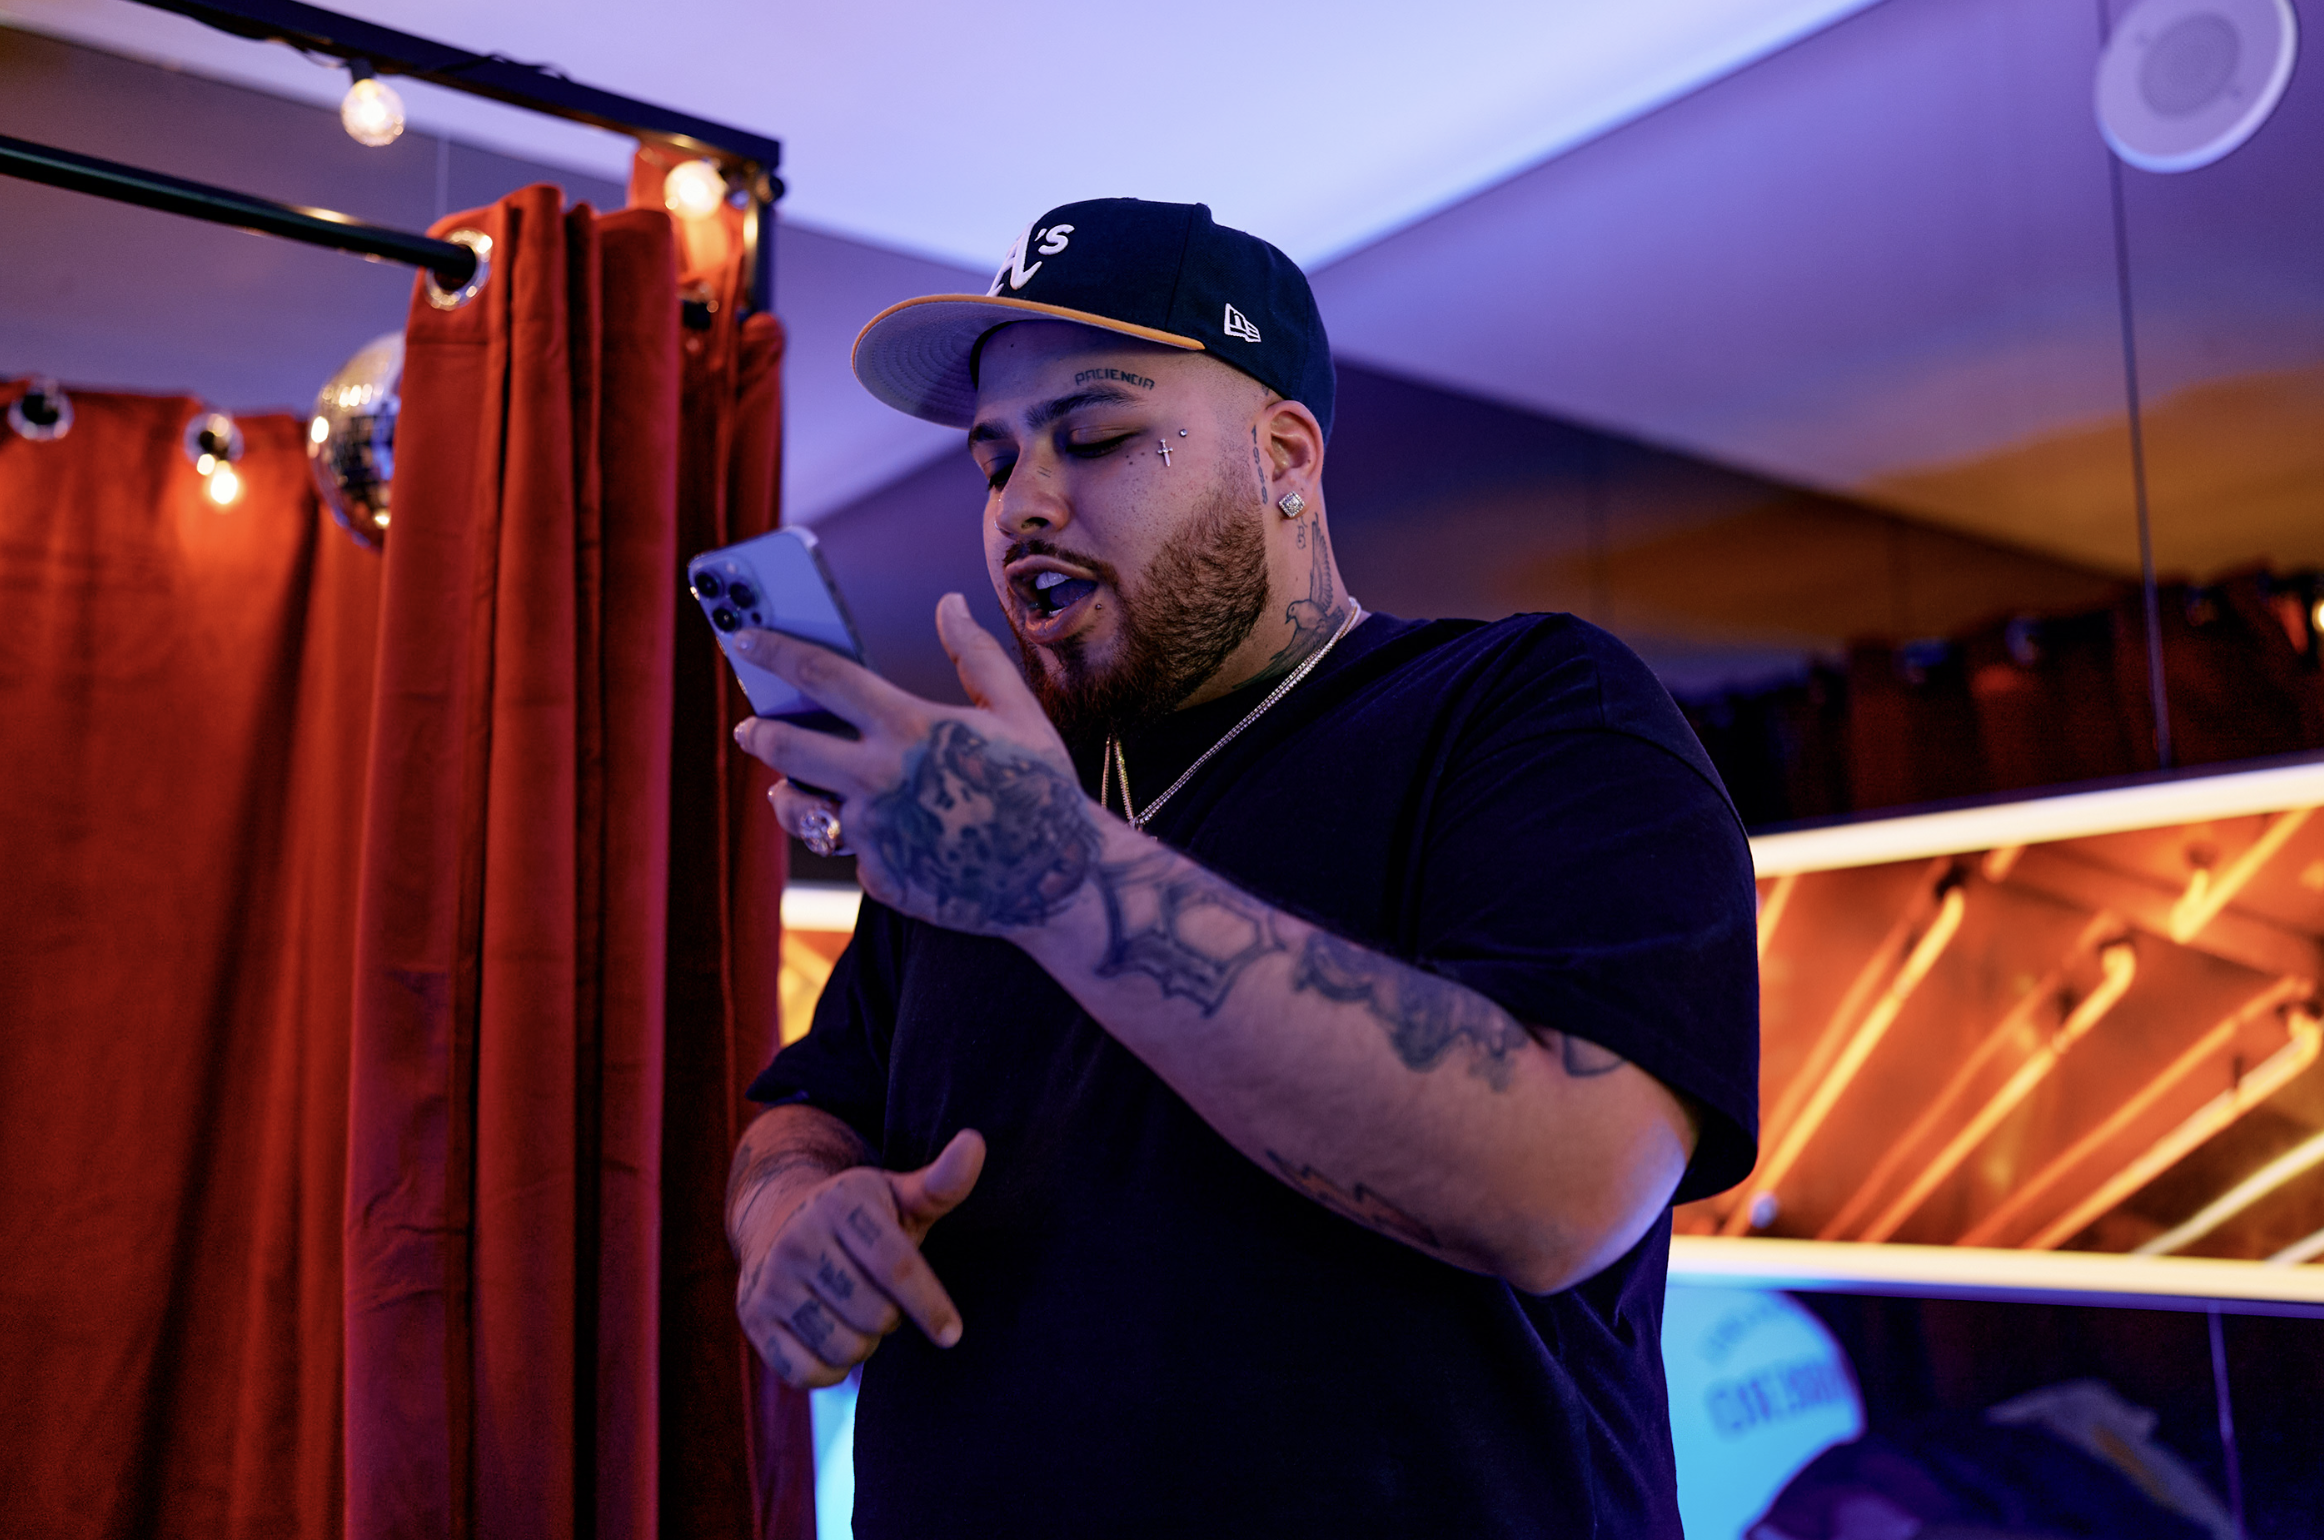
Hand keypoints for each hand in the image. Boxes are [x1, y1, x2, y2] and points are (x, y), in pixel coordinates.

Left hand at [732, 593, 1101, 934]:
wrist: (1059, 879)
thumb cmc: (1042, 788)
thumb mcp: (1017, 712)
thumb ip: (975, 655)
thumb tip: (950, 604)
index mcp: (909, 727)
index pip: (821, 676)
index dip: (775, 651)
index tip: (745, 638)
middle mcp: (880, 780)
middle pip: (784, 747)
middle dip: (758, 732)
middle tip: (750, 727)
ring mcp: (875, 834)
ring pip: (799, 808)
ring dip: (789, 792)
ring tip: (791, 785)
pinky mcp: (879, 877)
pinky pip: (848, 849)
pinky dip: (856, 837)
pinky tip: (878, 830)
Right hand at [734, 1129, 985, 1388]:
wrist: (777, 1220)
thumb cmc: (860, 1216)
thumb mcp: (899, 1196)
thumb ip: (942, 1183)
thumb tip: (975, 1142)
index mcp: (842, 1204)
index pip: (896, 1265)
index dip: (929, 1304)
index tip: (952, 1333)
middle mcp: (799, 1239)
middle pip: (876, 1314)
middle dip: (893, 1317)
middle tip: (883, 1297)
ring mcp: (771, 1280)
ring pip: (844, 1347)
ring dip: (863, 1344)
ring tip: (857, 1314)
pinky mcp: (753, 1318)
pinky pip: (807, 1373)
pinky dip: (830, 1369)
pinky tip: (831, 1337)